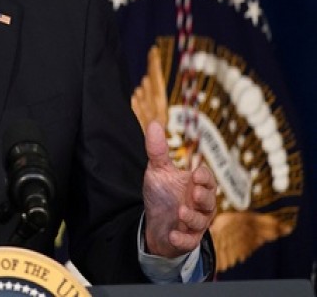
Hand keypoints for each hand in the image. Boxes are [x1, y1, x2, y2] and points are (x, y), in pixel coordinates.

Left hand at [142, 120, 216, 257]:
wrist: (155, 224)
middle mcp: (200, 205)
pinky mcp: (187, 240)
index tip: (196, 174)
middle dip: (204, 197)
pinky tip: (173, 234)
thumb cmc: (162, 194)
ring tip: (180, 211)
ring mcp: (195, 223)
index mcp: (196, 185)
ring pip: (202, 222)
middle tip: (193, 192)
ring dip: (192, 217)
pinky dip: (183, 239)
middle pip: (210, 200)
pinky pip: (189, 242)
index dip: (204, 177)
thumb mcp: (158, 171)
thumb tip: (155, 122)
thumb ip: (158, 150)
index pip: (207, 179)